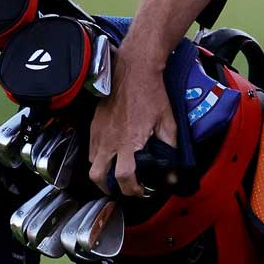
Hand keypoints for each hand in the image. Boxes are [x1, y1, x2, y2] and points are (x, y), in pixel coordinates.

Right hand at [86, 64, 178, 196]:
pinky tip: (110, 154)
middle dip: (108, 189)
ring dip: (102, 174)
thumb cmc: (152, 95)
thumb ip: (170, 148)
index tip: (141, 191)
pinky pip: (90, 149)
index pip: (125, 177)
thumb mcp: (168, 122)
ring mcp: (99, 134)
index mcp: (130, 143)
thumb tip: (174, 170)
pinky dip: (98, 158)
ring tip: (114, 174)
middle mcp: (110, 142)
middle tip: (120, 189)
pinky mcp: (93, 126)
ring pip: (91, 164)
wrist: (133, 72)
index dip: (132, 189)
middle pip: (98, 177)